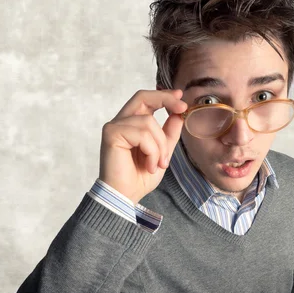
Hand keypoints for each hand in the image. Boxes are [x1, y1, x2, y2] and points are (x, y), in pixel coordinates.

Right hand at [99, 89, 187, 203]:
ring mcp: (114, 127)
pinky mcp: (111, 134)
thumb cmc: (139, 177)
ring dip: (160, 146)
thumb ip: (169, 133)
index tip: (181, 98)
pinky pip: (142, 134)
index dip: (164, 95)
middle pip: (142, 97)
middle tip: (182, 108)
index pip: (146, 100)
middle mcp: (121, 122)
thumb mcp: (162, 152)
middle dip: (165, 99)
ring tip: (158, 164)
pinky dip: (151, 151)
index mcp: (131, 124)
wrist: (125, 196)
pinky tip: (149, 165)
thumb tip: (179, 114)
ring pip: (148, 122)